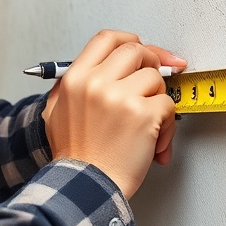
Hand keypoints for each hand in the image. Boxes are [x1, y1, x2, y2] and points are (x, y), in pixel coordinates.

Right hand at [41, 30, 186, 198]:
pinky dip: (167, 125)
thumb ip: (76, 84)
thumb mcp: (57, 111)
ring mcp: (120, 97)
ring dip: (158, 102)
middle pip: (136, 51)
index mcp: (76, 78)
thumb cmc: (75, 156)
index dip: (130, 41)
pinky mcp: (143, 115)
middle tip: (153, 87)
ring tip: (149, 126)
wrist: (84, 187)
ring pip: (155, 79)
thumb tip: (109, 68)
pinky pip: (168, 106)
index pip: (107, 39)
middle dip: (152, 65)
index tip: (144, 52)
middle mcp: (97, 83)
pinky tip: (155, 142)